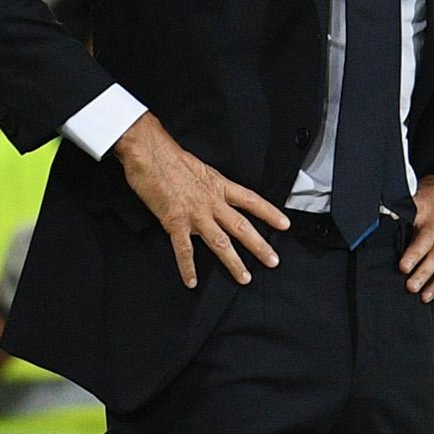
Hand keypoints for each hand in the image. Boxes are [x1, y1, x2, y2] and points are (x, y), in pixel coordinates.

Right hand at [114, 113, 285, 288]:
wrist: (149, 152)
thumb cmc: (169, 157)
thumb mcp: (199, 168)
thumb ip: (208, 185)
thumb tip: (211, 195)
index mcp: (218, 185)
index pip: (251, 200)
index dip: (269, 213)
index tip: (284, 224)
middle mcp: (211, 201)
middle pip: (241, 226)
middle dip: (259, 246)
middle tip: (272, 261)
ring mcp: (194, 213)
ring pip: (220, 242)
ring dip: (234, 262)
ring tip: (244, 277)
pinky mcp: (175, 222)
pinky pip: (184, 250)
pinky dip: (188, 268)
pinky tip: (192, 281)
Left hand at [400, 175, 433, 301]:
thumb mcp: (418, 190)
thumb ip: (401, 205)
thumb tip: (381, 215)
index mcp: (424, 208)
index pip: (410, 215)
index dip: (400, 222)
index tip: (389, 228)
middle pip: (425, 242)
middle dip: (414, 256)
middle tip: (403, 269)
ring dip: (425, 275)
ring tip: (412, 288)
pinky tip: (427, 295)